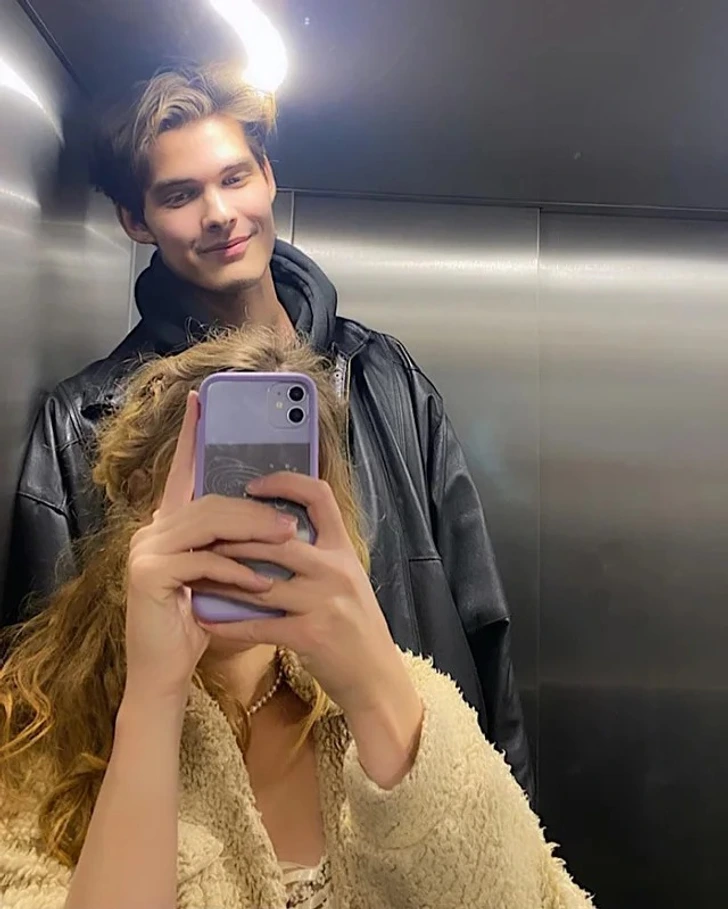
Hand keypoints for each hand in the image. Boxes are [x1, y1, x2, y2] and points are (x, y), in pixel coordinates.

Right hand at [124, 393, 296, 702]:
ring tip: (287, 543)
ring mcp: (145, 550)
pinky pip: (202, 562)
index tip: (200, 400)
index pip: (183, 472)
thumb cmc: (197, 620)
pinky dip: (236, 571)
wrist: (164, 672)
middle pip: (210, 502)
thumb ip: (231, 543)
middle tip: (293, 523)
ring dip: (253, 535)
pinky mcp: (148, 575)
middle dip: (255, 510)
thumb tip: (279, 517)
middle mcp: (152, 530)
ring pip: (209, 525)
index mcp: (169, 524)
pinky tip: (259, 583)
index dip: (190, 436)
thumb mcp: (219, 575)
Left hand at [194, 471, 418, 718]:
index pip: (320, 497)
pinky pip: (260, 625)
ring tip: (194, 574)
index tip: (251, 486)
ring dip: (222, 578)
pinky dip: (230, 624)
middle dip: (234, 537)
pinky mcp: (311, 635)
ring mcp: (324, 602)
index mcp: (343, 550)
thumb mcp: (347, 580)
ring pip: (260, 582)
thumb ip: (317, 556)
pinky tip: (207, 621)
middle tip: (201, 536)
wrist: (376, 677)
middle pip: (277, 540)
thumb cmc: (355, 627)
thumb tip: (271, 535)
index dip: (286, 482)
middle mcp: (336, 569)